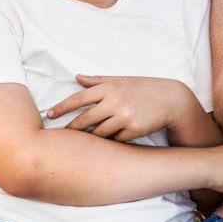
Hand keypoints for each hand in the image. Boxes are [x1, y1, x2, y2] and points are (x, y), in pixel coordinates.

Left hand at [47, 75, 193, 141]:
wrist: (172, 100)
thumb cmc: (144, 89)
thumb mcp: (123, 80)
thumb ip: (99, 80)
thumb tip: (77, 76)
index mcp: (110, 87)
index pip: (79, 98)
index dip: (62, 108)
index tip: (50, 116)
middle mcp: (115, 101)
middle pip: (84, 119)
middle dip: (71, 129)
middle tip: (60, 136)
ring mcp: (124, 116)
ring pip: (97, 133)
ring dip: (88, 138)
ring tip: (79, 144)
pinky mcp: (133, 130)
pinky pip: (114, 140)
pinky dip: (109, 142)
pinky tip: (105, 144)